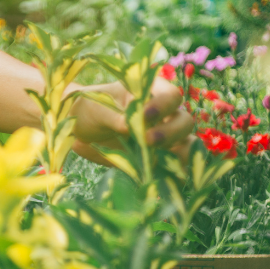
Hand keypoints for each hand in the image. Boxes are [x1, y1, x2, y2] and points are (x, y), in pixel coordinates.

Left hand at [68, 78, 194, 162]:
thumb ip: (113, 116)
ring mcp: (164, 137)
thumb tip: (129, 127)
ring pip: (187, 144)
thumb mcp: (97, 108)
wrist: (81, 130)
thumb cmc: (90, 109)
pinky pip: (177, 166)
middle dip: (171, 131)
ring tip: (155, 159)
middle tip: (148, 140)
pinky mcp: (160, 158)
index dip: (164, 104)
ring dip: (179, 152)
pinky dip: (174, 172)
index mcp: (151, 93)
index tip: (145, 115)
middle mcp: (164, 115)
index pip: (171, 95)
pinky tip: (161, 176)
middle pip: (185, 121)